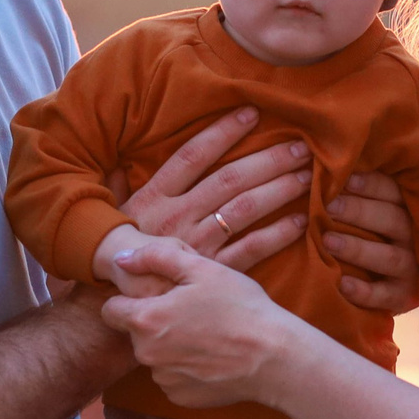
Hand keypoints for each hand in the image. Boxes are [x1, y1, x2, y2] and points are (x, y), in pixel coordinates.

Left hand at [100, 237, 300, 410]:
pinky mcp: (180, 397)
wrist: (274, 358)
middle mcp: (146, 355)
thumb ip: (155, 259)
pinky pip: (172, 378)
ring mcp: (163, 379)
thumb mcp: (201, 269)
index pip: (111, 310)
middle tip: (192, 311)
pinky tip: (212, 357)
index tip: (153, 296)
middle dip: (155, 322)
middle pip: (136, 333)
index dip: (128, 299)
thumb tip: (121, 260)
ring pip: (156, 356)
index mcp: (146, 320)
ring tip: (207, 335)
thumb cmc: (240, 307)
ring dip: (171, 346)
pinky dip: (186, 368)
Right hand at [120, 108, 311, 273]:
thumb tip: (118, 159)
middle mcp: (178, 217)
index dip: (222, 133)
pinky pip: (251, 250)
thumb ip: (116, 185)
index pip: (191, 156)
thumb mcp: (111, 215)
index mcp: (154, 198)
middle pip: (229, 180)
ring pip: (245, 209)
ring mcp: (198, 245)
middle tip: (300, 145)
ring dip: (279, 190)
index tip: (252, 113)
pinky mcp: (214, 272)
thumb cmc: (117, 255)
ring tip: (307, 175)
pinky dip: (277, 235)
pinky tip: (299, 222)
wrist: (118, 304)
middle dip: (268, 159)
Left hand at [323, 171, 418, 312]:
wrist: (395, 282)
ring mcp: (411, 268)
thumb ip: (358, 190)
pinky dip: (364, 291)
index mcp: (409, 209)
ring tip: (328, 240)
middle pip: (392, 220)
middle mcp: (415, 237)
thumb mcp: (376, 208)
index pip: (394, 192)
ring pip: (388, 257)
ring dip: (357, 248)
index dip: (370, 184)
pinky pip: (385, 296)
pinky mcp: (403, 297)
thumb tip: (323, 163)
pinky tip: (342, 284)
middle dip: (360, 211)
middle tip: (328, 205)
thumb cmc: (374, 233)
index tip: (343, 178)